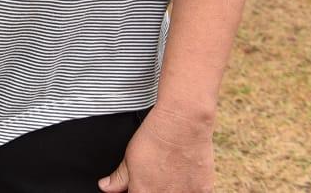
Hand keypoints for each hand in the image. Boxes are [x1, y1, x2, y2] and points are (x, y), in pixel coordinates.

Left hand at [99, 107, 214, 191]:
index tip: (135, 186)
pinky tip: (183, 177)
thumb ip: (119, 178)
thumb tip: (106, 187)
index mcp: (144, 192)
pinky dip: (187, 189)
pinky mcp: (204, 190)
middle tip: (152, 179)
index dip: (133, 192)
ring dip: (169, 190)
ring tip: (168, 176)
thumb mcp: (130, 157)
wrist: (183, 123)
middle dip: (150, 190)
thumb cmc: (156, 137)